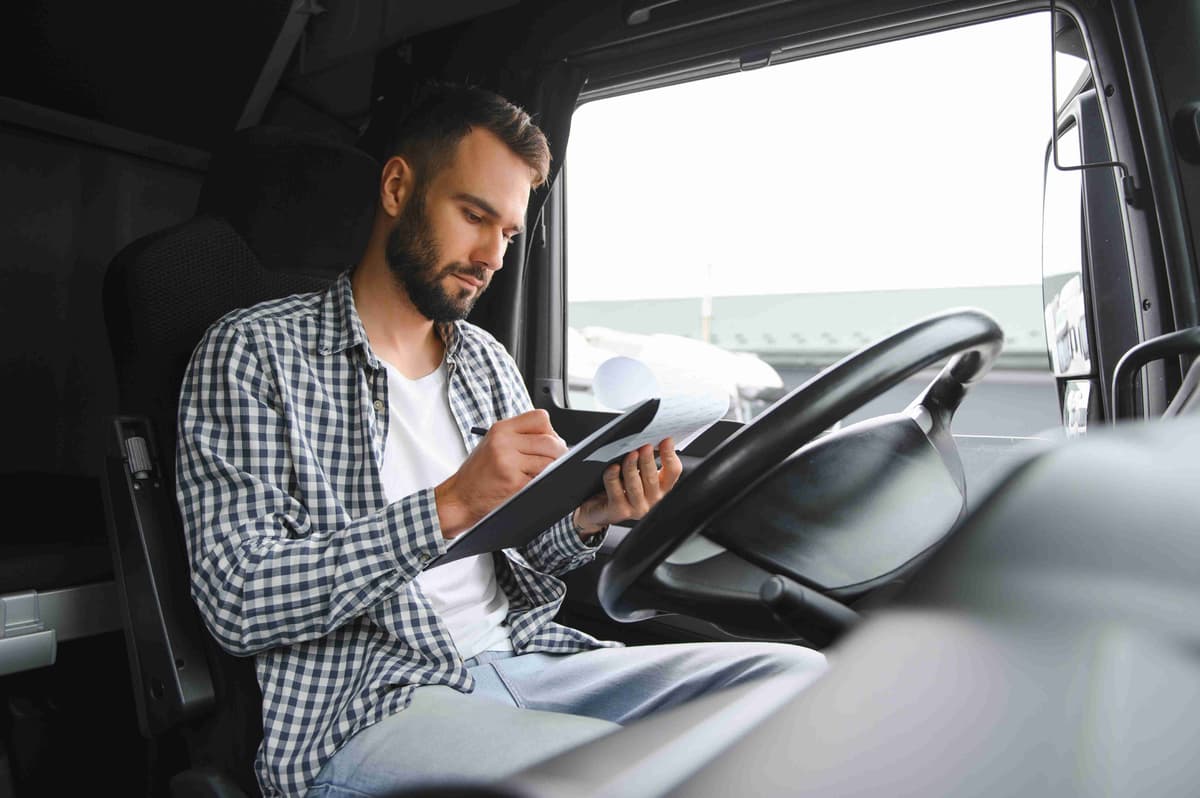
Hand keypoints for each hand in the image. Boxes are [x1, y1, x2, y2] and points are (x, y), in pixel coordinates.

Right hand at [435, 409, 566, 537]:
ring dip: (551, 469)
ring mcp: (509, 462)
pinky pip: (541, 478)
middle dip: (558, 453)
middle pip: (550, 440)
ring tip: (538, 473)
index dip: (550, 430)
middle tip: (553, 461)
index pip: (540, 418)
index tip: (549, 441)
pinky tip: (529, 484)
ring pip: (549, 460)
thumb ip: (520, 437)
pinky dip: (541, 482)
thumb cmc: (477, 473)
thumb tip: (553, 438)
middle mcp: (504, 442)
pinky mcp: (513, 482)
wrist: (459, 497)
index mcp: (501, 429)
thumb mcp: (493, 444)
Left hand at [573, 437, 682, 536]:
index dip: (670, 455)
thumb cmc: (620, 487)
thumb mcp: (638, 472)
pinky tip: (613, 467)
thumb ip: (647, 459)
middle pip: (652, 479)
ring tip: (630, 454)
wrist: (600, 510)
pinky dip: (613, 478)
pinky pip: (616, 492)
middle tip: (645, 446)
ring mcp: (636, 508)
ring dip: (632, 468)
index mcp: (661, 488)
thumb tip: (652, 438)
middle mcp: (652, 500)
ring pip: (635, 486)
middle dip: (648, 460)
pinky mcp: (619, 511)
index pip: (673, 472)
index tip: (666, 440)